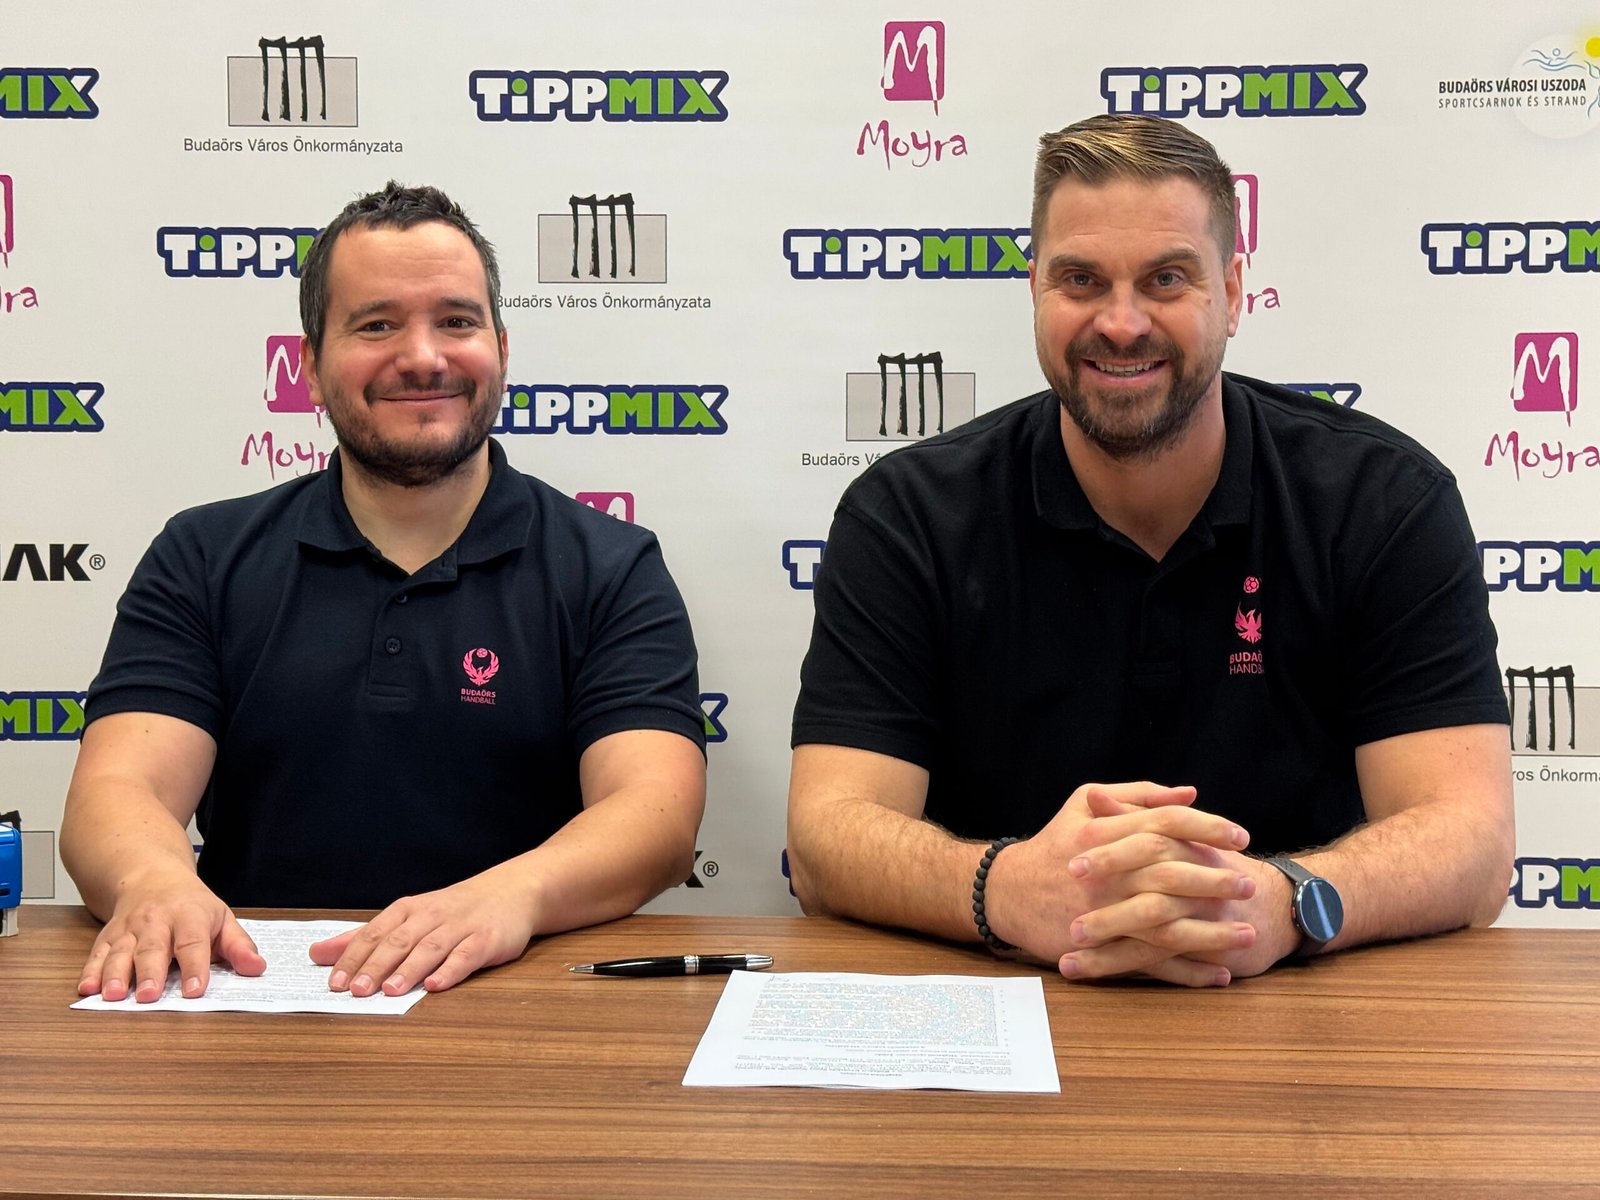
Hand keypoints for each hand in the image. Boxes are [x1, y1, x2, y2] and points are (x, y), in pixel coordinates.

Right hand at [78, 872, 263, 1001]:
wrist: (151, 876)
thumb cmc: (191, 905)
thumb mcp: (221, 918)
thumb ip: (238, 946)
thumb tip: (256, 968)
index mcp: (189, 915)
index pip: (193, 943)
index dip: (195, 966)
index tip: (196, 990)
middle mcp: (156, 921)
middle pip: (152, 949)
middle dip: (150, 973)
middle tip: (148, 996)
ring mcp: (129, 929)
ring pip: (120, 952)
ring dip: (115, 975)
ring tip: (114, 996)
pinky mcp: (108, 936)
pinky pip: (97, 954)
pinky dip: (91, 971)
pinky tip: (87, 988)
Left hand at [308, 872, 537, 995]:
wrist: (511, 892)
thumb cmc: (453, 911)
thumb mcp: (407, 918)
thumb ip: (364, 938)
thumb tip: (317, 953)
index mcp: (408, 911)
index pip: (374, 933)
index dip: (353, 958)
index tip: (335, 982)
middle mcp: (431, 916)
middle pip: (399, 940)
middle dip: (376, 965)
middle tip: (357, 990)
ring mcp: (461, 927)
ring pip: (430, 947)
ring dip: (410, 969)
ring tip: (390, 991)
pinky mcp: (487, 939)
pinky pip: (467, 955)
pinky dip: (451, 970)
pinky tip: (436, 986)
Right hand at [984, 782, 1253, 980]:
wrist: (1007, 892)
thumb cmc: (1053, 844)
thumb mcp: (1083, 803)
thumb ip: (1138, 795)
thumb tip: (1190, 794)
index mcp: (1105, 830)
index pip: (1166, 822)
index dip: (1208, 827)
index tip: (1241, 836)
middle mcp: (1108, 872)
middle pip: (1171, 873)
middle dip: (1216, 880)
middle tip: (1248, 886)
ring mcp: (1104, 912)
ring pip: (1167, 925)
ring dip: (1212, 934)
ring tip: (1248, 935)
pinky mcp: (1100, 948)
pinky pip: (1151, 964)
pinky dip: (1188, 972)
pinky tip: (1218, 973)